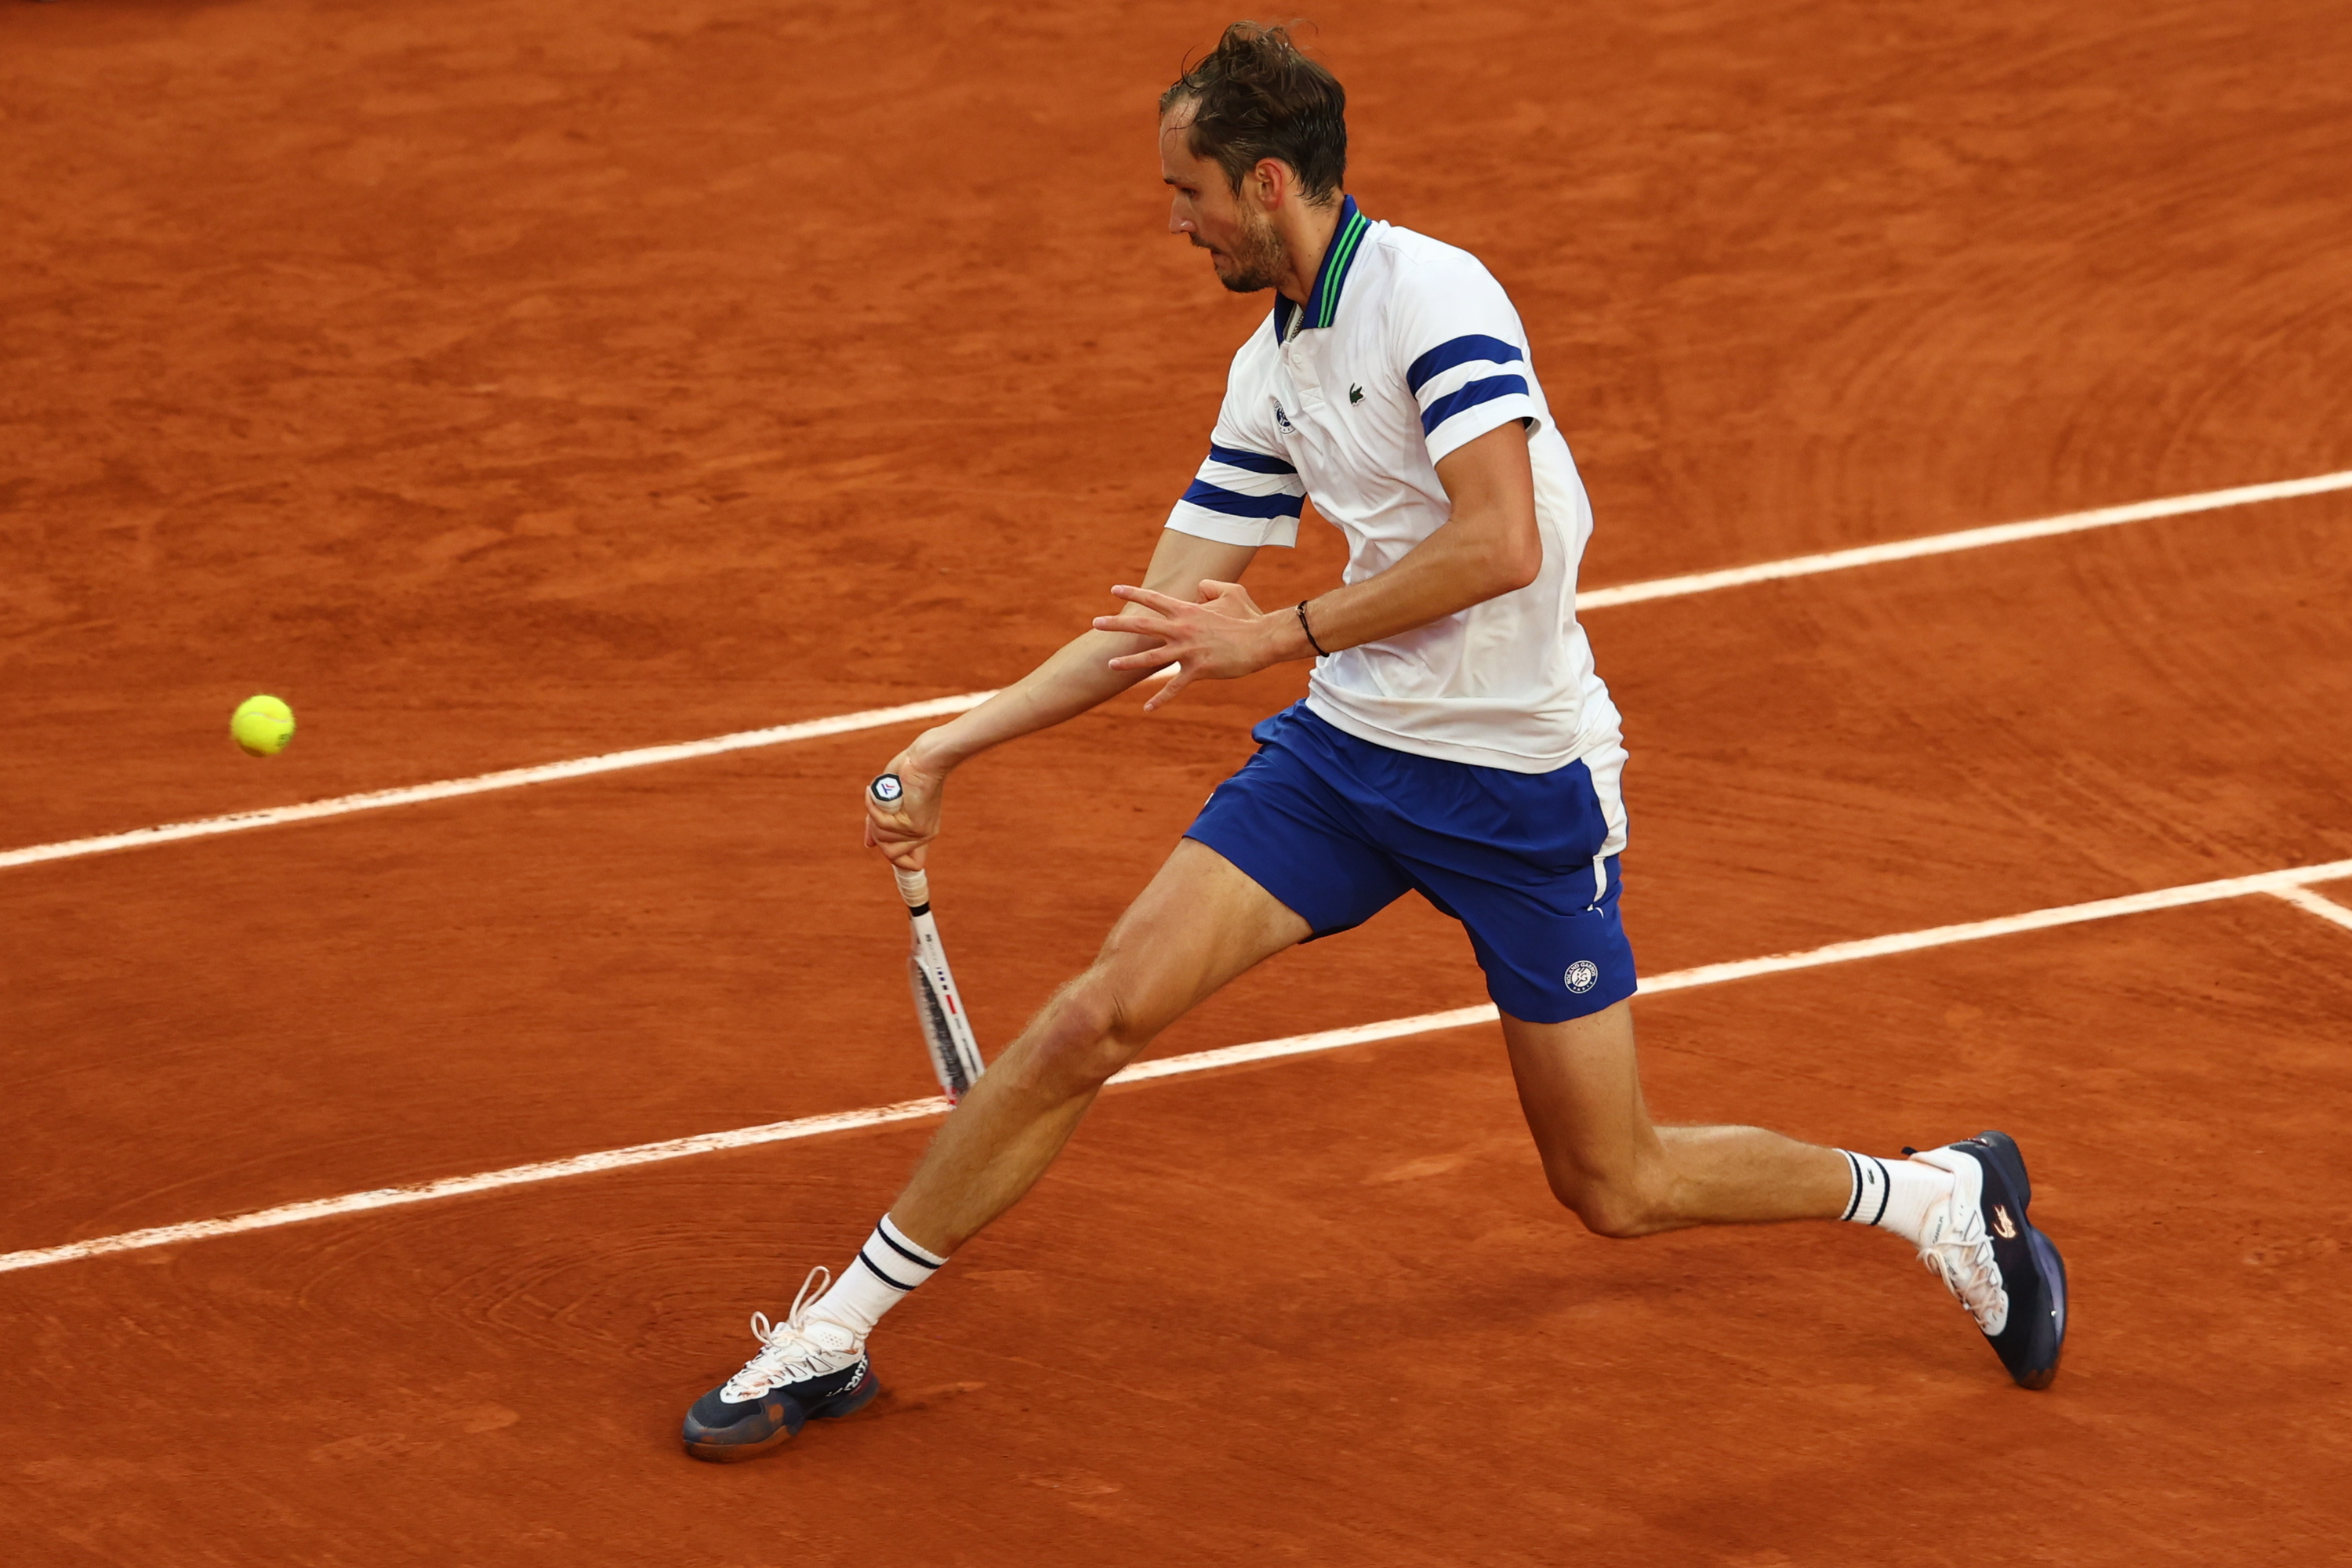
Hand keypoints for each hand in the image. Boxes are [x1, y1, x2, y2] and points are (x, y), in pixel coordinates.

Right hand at [862, 742, 945, 869]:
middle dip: (876, 829)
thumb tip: (869, 845)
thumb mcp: (891, 803)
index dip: (895, 856)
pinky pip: (881, 824)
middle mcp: (924, 835)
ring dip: (875, 816)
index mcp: (923, 831)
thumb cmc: (908, 773)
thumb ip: (881, 824)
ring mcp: (919, 832)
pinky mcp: (912, 824)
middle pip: (887, 852)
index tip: (880, 840)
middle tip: (881, 806)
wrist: (925, 759)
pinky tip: (875, 792)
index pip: (912, 864)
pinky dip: (873, 807)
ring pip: (882, 838)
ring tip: (883, 795)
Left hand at [1091, 579, 1294, 710]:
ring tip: (1110, 664)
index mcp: (1187, 610)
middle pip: (1142, 624)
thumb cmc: (1248, 616)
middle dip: (1116, 624)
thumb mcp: (1230, 591)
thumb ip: (1209, 586)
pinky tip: (1147, 708)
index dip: (1133, 593)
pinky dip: (1161, 698)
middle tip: (1095, 623)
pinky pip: (1175, 686)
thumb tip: (1198, 588)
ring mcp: (1188, 650)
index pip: (1154, 599)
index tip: (1113, 590)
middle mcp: (1182, 629)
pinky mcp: (1198, 670)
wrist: (1262, 640)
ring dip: (1129, 662)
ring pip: (1151, 658)